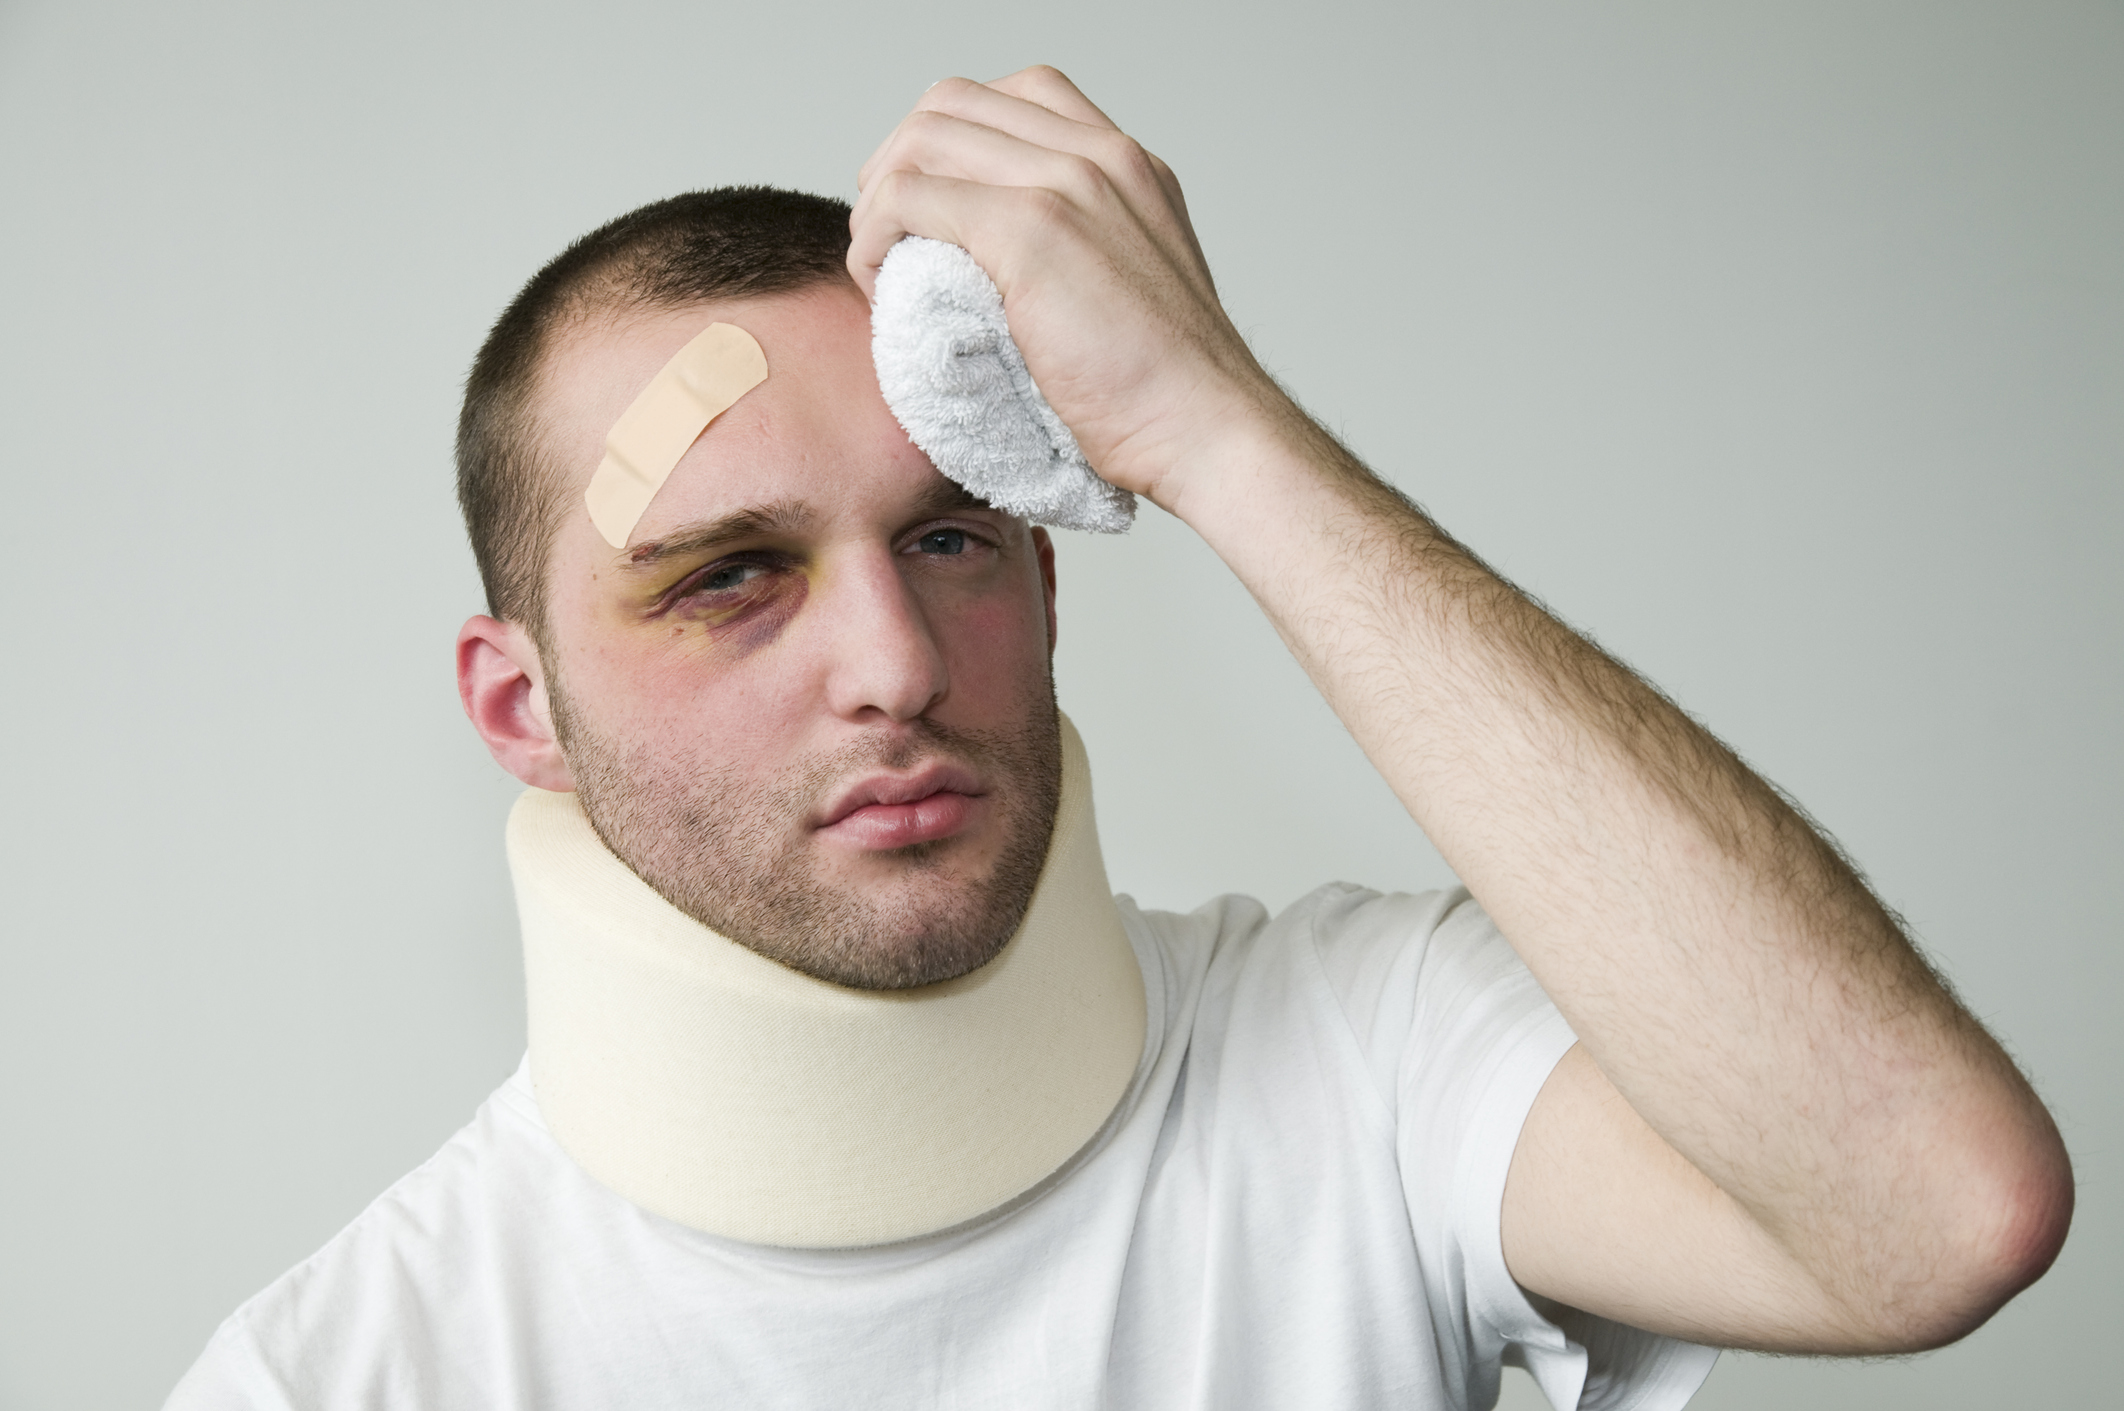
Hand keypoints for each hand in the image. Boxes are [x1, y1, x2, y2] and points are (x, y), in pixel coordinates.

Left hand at [848, 67, 1289, 511]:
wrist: (1207, 428)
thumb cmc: (1170, 392)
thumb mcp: (1135, 292)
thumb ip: (1088, 254)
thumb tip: (1006, 273)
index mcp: (1129, 164)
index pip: (1016, 96)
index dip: (950, 142)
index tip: (928, 206)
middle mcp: (1101, 156)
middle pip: (954, 104)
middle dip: (898, 160)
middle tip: (884, 233)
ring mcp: (1069, 183)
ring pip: (922, 142)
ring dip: (878, 199)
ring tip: (880, 264)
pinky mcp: (1032, 229)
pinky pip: (910, 198)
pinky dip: (875, 237)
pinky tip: (883, 286)